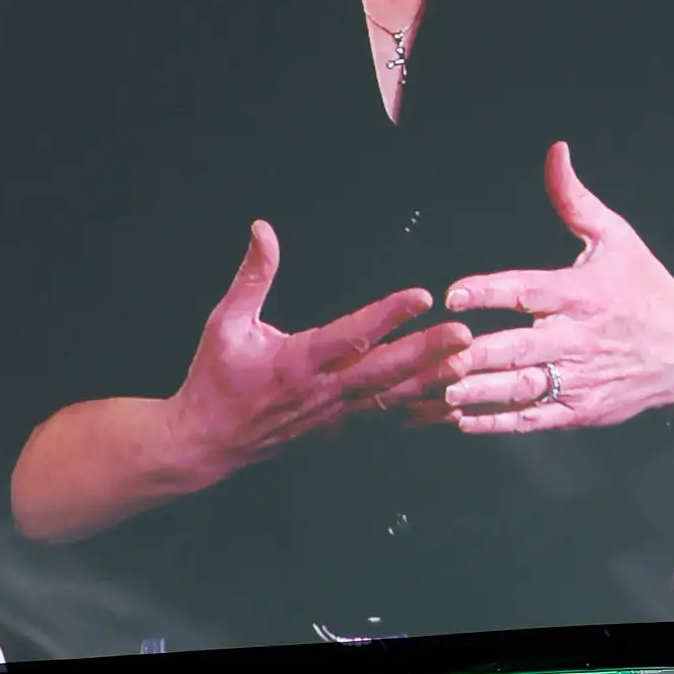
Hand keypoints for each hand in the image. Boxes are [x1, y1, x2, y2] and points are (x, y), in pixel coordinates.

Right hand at [164, 223, 473, 486]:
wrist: (206, 442)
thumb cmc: (215, 380)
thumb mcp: (225, 322)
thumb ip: (252, 276)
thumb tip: (263, 230)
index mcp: (297, 362)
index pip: (351, 335)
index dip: (388, 315)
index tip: (421, 297)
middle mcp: (322, 392)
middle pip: (384, 371)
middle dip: (427, 352)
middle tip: (464, 335)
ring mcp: (333, 416)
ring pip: (391, 399)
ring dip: (431, 383)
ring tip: (466, 366)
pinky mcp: (338, 431)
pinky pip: (385, 422)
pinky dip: (419, 415)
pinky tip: (448, 408)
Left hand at [436, 142, 673, 435]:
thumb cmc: (645, 289)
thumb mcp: (617, 238)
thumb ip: (576, 201)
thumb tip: (555, 153)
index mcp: (582, 293)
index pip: (528, 291)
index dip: (489, 292)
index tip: (454, 294)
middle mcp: (578, 338)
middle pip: (518, 348)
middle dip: (475, 353)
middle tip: (437, 352)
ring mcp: (579, 379)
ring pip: (521, 388)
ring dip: (479, 391)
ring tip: (442, 390)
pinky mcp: (581, 411)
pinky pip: (533, 419)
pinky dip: (497, 422)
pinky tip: (464, 420)